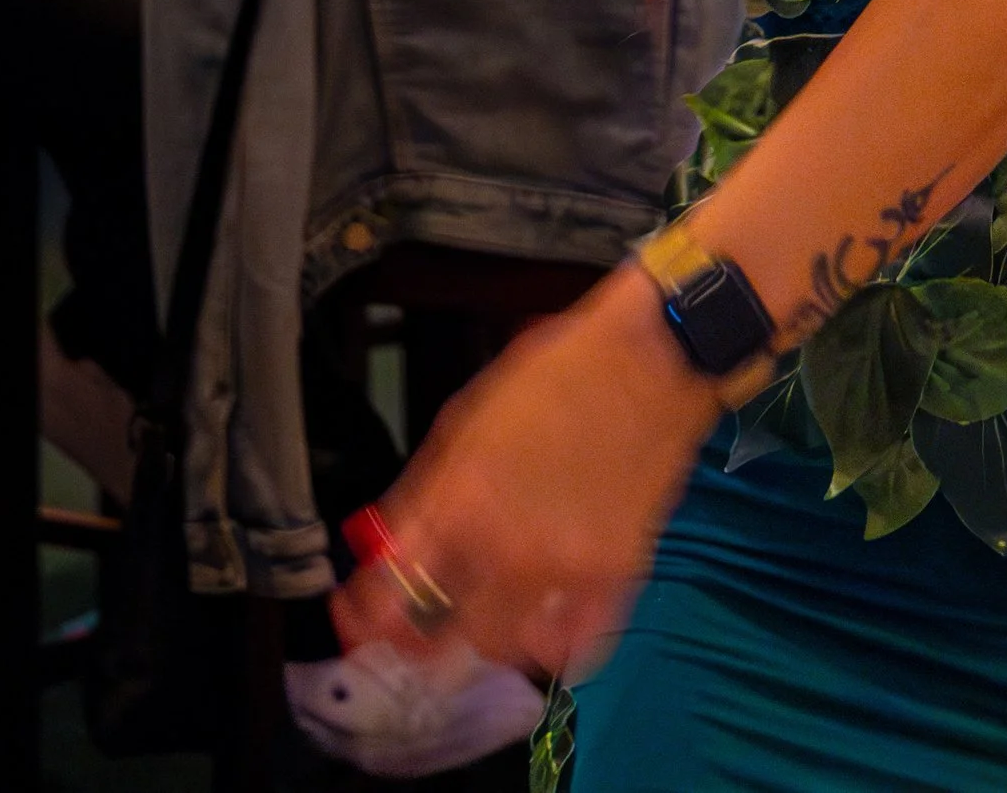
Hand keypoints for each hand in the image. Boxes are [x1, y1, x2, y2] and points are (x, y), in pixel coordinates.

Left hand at [333, 266, 716, 681]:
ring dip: (485, 638)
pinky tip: (545, 628)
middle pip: (440, 636)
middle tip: (419, 628)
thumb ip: (424, 490)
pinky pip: (574, 649)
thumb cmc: (554, 374)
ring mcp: (562, 567)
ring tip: (486, 618)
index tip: (357, 617)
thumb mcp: (468, 416)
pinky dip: (554, 647)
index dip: (365, 614)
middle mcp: (504, 544)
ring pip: (502, 648)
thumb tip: (388, 546)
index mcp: (460, 497)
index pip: (391, 589)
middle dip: (420, 636)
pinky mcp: (616, 577)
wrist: (650, 358)